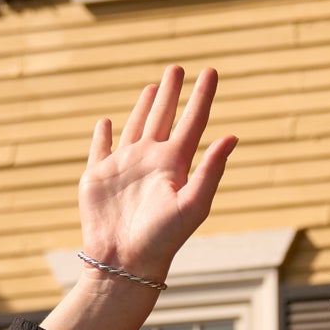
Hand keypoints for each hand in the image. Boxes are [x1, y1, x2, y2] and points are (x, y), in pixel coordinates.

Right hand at [79, 65, 236, 284]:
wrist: (125, 261)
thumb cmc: (163, 238)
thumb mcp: (192, 203)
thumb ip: (211, 170)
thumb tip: (232, 137)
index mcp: (175, 164)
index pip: (193, 122)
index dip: (202, 96)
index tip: (211, 71)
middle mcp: (151, 161)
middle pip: (163, 117)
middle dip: (171, 93)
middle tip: (178, 68)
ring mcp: (124, 166)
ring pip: (136, 127)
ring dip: (144, 106)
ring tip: (153, 86)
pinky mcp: (97, 175)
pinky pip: (100, 148)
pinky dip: (103, 134)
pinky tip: (107, 123)